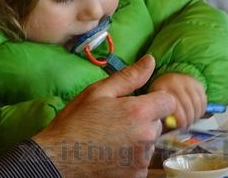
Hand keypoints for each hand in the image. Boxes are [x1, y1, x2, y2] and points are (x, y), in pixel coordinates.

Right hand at [32, 55, 175, 177]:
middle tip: (117, 120)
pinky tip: (112, 152)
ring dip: (138, 138)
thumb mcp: (98, 92)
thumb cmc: (76, 121)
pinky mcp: (136, 176)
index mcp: (139, 112)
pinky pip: (142, 160)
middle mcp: (146, 137)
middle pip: (158, 122)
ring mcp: (142, 159)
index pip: (169, 101)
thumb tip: (150, 60)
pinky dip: (132, 156)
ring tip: (112, 137)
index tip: (137, 102)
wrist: (58, 159)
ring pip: (150, 141)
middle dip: (144, 119)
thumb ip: (129, 76)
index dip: (155, 99)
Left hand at [149, 73, 206, 128]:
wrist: (169, 81)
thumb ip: (163, 115)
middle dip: (189, 118)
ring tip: (191, 121)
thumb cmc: (162, 96)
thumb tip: (172, 126)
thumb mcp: (157, 103)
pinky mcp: (197, 83)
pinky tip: (196, 114)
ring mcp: (187, 81)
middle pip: (187, 104)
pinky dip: (201, 110)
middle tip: (187, 126)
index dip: (180, 118)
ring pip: (196, 103)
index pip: (174, 104)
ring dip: (196, 115)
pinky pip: (203, 100)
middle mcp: (175, 82)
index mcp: (161, 87)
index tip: (181, 126)